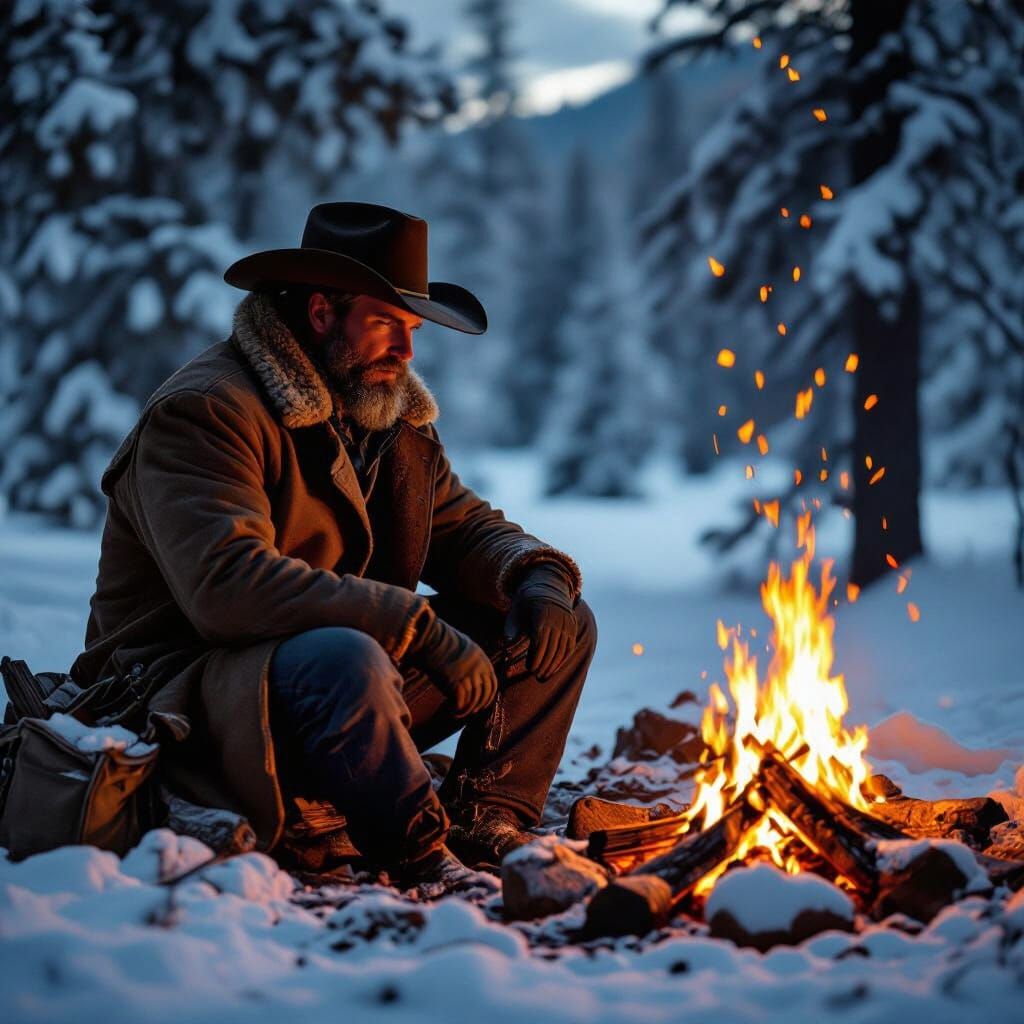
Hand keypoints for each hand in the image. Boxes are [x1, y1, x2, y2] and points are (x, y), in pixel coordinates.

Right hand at [404, 613, 497, 717]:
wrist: (430, 639)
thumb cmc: (443, 643)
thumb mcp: (465, 649)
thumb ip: (472, 663)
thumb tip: (472, 680)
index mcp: (483, 660)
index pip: (493, 684)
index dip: (488, 697)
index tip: (482, 704)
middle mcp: (479, 669)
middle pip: (484, 694)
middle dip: (478, 706)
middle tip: (471, 712)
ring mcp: (468, 676)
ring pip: (472, 700)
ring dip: (466, 710)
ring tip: (458, 713)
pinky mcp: (456, 682)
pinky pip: (461, 702)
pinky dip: (458, 710)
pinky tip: (452, 711)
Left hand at [503, 563, 577, 680]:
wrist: (547, 587)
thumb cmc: (526, 602)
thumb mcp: (516, 610)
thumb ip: (511, 627)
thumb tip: (507, 643)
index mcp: (542, 613)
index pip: (540, 640)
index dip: (536, 656)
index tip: (529, 668)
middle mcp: (557, 618)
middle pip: (552, 646)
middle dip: (544, 664)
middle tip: (537, 676)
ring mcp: (567, 622)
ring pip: (562, 648)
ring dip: (554, 664)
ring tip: (545, 676)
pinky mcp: (572, 626)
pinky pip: (569, 646)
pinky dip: (563, 658)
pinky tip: (555, 668)